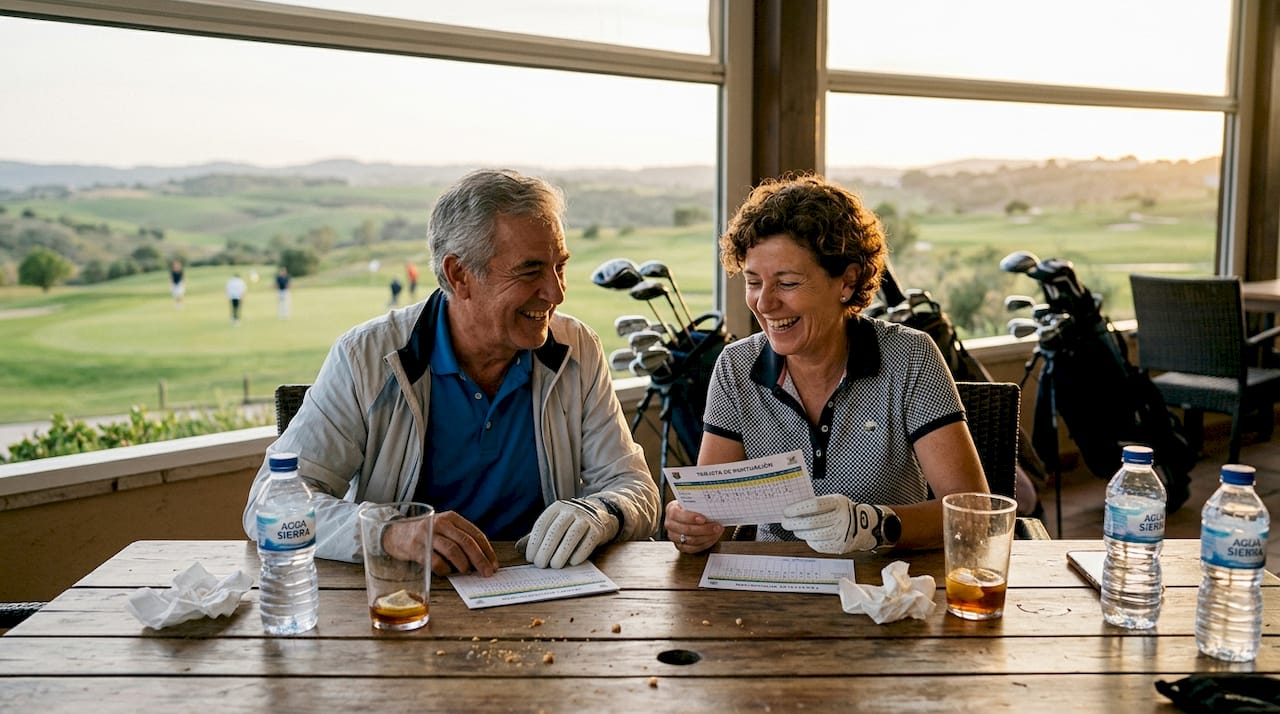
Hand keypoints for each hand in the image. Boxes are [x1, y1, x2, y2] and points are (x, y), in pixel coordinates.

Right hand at [384, 510, 497, 576]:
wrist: (395, 533)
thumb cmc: (426, 534)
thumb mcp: (444, 528)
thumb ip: (460, 538)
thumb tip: (482, 560)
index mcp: (451, 518)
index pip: (475, 534)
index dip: (487, 551)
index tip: (493, 564)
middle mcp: (440, 523)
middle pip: (466, 542)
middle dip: (480, 560)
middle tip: (487, 573)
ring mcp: (428, 535)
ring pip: (453, 551)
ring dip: (463, 565)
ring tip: (466, 572)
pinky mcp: (417, 548)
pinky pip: (436, 562)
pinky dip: (445, 570)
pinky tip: (446, 572)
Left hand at [517, 498, 618, 568]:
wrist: (600, 516)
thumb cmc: (570, 525)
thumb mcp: (553, 526)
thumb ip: (537, 536)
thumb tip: (518, 548)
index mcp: (556, 508)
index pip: (542, 524)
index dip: (534, 542)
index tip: (530, 558)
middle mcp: (571, 510)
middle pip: (556, 530)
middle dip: (546, 549)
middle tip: (540, 565)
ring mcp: (586, 518)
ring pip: (572, 535)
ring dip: (562, 552)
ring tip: (555, 566)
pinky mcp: (598, 529)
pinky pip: (588, 541)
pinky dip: (580, 552)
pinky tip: (572, 562)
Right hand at [665, 500, 723, 552]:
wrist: (687, 515)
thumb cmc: (690, 508)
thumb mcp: (691, 502)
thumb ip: (698, 506)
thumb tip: (711, 509)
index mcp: (671, 510)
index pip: (677, 514)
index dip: (690, 517)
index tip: (703, 519)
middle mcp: (670, 524)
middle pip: (686, 530)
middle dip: (704, 529)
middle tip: (716, 527)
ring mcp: (674, 536)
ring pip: (691, 540)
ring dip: (707, 537)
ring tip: (717, 532)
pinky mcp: (679, 546)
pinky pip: (693, 548)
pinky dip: (704, 544)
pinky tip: (712, 538)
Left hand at [780, 495, 899, 553]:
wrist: (865, 526)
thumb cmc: (844, 511)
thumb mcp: (834, 501)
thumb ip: (817, 503)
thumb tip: (793, 508)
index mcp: (838, 503)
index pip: (813, 506)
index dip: (797, 509)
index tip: (786, 511)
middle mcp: (840, 519)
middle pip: (811, 522)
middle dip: (793, 523)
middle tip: (785, 522)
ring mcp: (840, 534)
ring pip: (812, 535)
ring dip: (799, 532)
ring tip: (795, 529)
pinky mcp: (838, 546)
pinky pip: (818, 545)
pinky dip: (810, 540)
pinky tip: (808, 536)